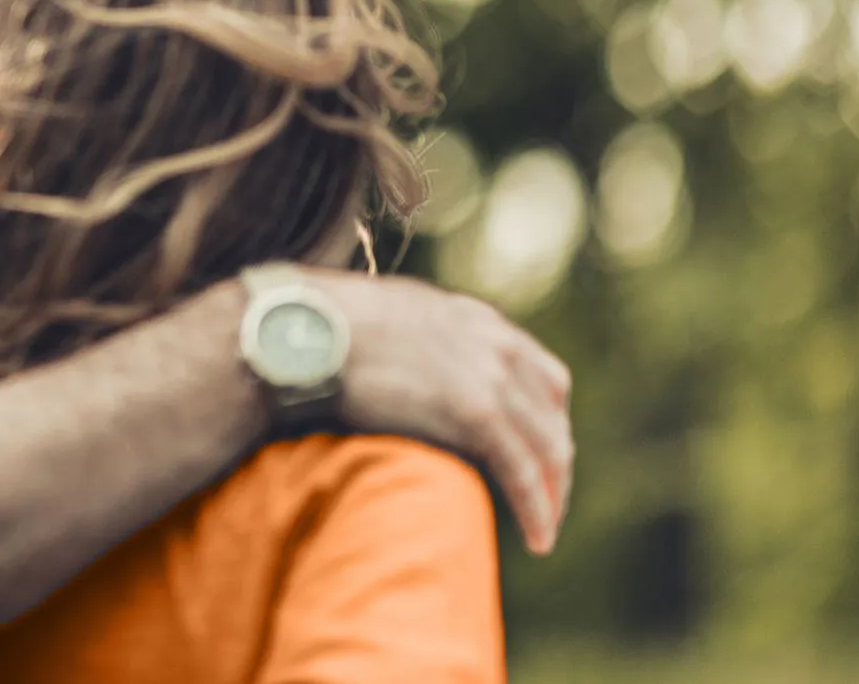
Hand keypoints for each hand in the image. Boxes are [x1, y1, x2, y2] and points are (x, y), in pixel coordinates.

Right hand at [307, 270, 572, 554]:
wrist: (304, 328)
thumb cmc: (319, 326)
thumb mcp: (382, 317)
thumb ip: (411, 340)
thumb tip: (396, 366)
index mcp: (472, 320)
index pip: (541, 375)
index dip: (546, 420)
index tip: (534, 454)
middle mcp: (493, 344)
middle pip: (551, 415)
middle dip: (554, 463)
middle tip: (546, 503)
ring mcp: (488, 376)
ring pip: (546, 447)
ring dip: (552, 495)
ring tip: (544, 532)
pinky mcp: (475, 412)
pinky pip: (523, 471)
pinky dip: (538, 508)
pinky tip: (539, 540)